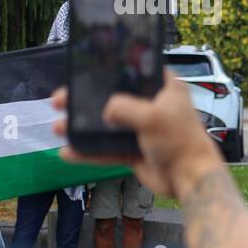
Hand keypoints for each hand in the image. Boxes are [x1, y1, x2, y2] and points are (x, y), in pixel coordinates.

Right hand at [53, 70, 222, 199]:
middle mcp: (153, 106)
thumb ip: (124, 107)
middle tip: (60, 100)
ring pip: (106, 125)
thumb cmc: (180, 142)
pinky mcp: (135, 150)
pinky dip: (89, 152)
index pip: (137, 70)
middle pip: (113, 98)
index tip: (88, 68)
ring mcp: (142, 130)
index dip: (114, 68)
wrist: (189, 179)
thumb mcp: (151, 116)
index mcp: (165, 89)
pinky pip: (108, 149)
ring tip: (58, 127)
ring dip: (82, 127)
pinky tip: (68, 152)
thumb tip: (105, 111)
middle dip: (85, 100)